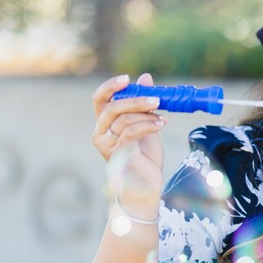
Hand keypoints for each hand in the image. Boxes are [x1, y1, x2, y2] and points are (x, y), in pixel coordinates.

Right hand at [92, 72, 165, 214]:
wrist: (147, 184)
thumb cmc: (145, 156)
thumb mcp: (147, 124)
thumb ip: (144, 103)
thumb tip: (146, 77)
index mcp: (105, 123)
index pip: (100, 99)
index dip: (110, 87)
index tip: (127, 78)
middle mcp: (101, 132)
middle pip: (111, 107)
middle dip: (135, 100)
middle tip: (156, 99)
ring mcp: (106, 145)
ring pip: (123, 120)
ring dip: (146, 115)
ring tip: (163, 116)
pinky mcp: (116, 155)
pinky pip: (130, 133)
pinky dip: (148, 125)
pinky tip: (161, 123)